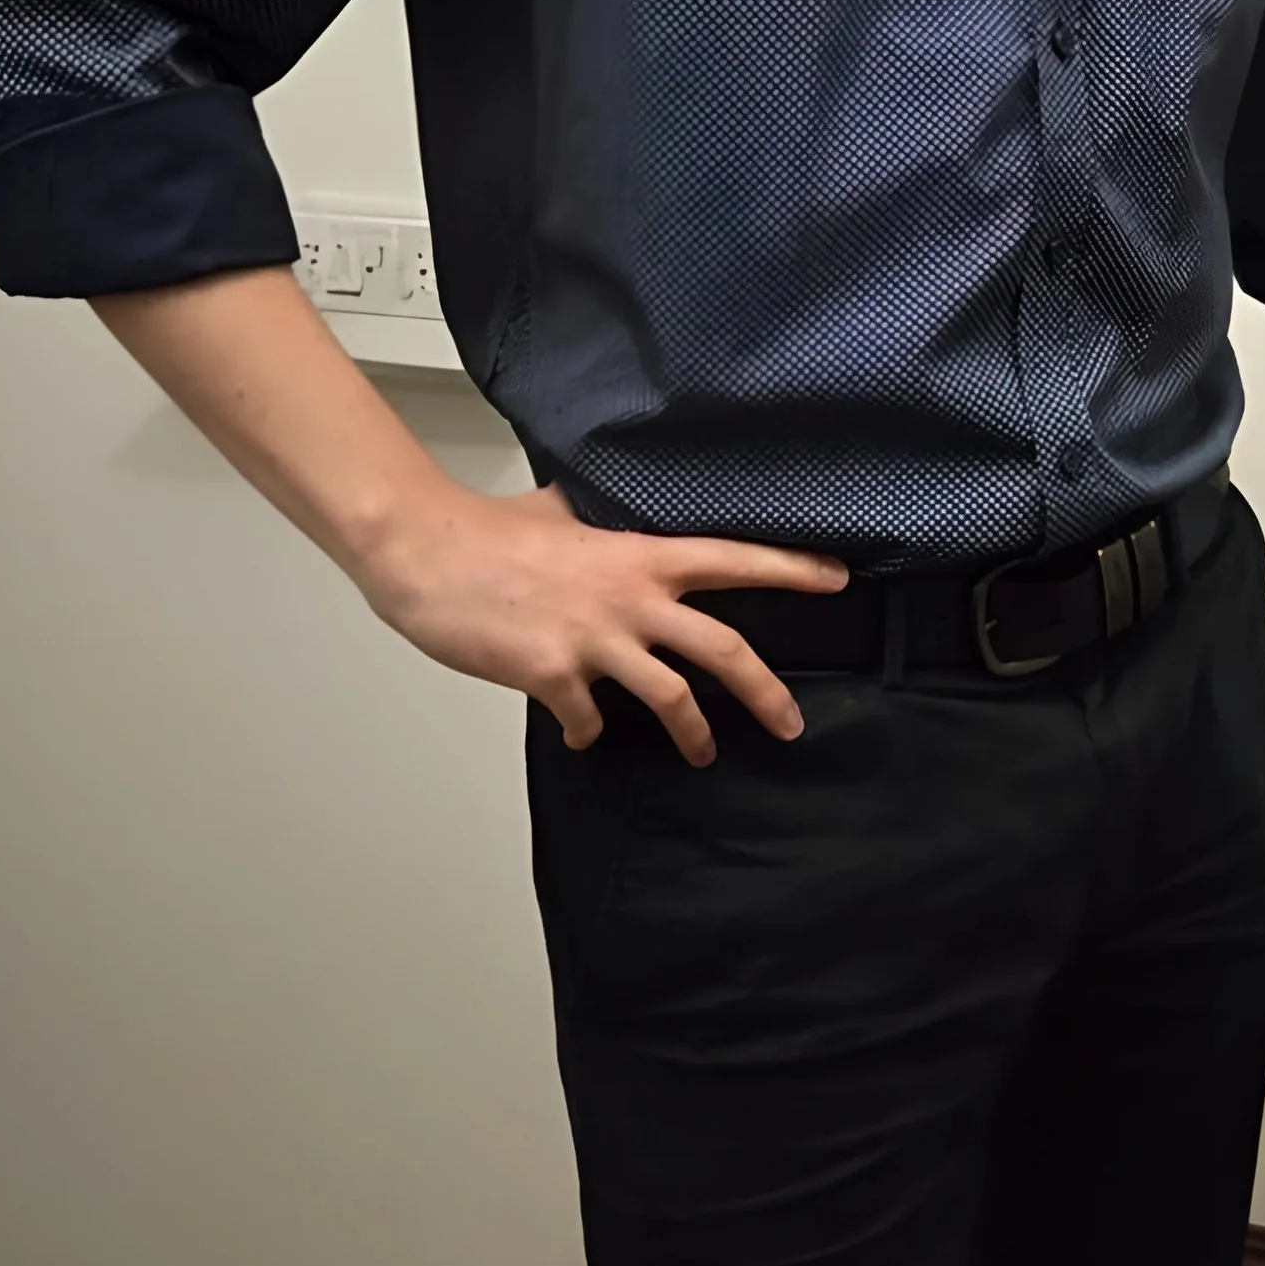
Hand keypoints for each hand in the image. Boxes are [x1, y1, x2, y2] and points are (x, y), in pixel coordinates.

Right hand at [357, 478, 847, 762]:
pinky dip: (586, 732)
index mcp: (638, 556)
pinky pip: (586, 719)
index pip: (733, 559)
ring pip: (670, 699)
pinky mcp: (553, 676)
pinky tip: (581, 736)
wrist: (427, 552)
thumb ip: (596, 525)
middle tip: (791, 723)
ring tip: (702, 754)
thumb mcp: (561, 511)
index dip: (791, 570)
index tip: (837, 579)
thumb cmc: (487, 531)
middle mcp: (628, 599)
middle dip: (766, 692)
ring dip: (692, 734)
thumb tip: (599, 517)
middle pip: (722, 650)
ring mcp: (594, 640)